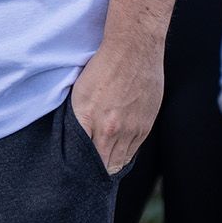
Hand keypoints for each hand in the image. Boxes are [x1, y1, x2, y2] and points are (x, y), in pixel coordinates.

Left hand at [70, 42, 162, 173]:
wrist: (134, 50)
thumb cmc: (102, 69)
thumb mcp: (79, 96)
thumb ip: (78, 124)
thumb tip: (74, 144)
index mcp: (96, 124)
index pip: (89, 162)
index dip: (84, 169)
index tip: (78, 172)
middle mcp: (116, 131)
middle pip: (107, 165)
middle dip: (98, 170)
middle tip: (89, 171)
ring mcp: (135, 129)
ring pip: (123, 159)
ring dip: (112, 162)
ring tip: (102, 162)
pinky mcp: (147, 124)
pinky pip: (135, 149)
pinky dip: (126, 152)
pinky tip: (117, 149)